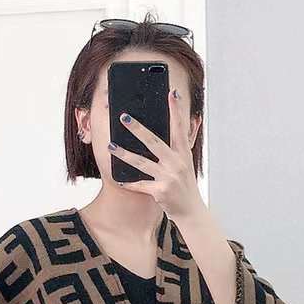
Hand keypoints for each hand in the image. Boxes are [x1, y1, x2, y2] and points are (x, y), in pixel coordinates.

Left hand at [109, 88, 203, 219]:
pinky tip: (118, 178)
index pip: (179, 128)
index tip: (171, 93)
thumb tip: (188, 120)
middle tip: (124, 117)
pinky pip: (140, 185)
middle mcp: (176, 163)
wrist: (191, 211)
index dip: (176, 110)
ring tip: (111, 145)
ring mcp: (168, 177)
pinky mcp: (160, 192)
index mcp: (183, 154)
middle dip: (138, 129)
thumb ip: (183, 143)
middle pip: (154, 142)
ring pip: (142, 163)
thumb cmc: (186, 185)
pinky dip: (129, 183)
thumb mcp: (187, 162)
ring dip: (124, 154)